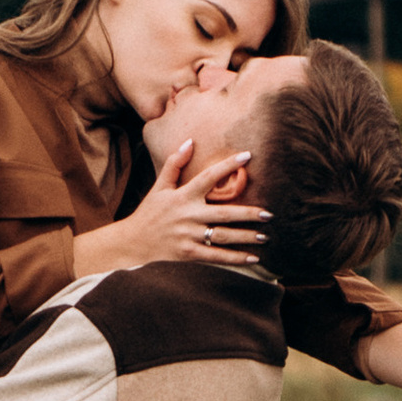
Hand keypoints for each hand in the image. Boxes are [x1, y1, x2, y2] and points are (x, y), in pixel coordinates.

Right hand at [73, 135, 267, 275]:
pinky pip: (216, 256)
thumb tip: (189, 141)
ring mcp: (189, 236)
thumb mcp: (159, 186)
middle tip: (269, 213)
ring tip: (264, 236)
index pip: (208, 177)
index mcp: (183, 196)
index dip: (227, 165)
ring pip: (222, 236)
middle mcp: (188, 215)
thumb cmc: (150, 212)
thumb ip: (174, 164)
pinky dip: (235, 258)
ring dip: (245, 237)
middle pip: (223, 213)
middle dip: (248, 213)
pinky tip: (253, 258)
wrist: (132, 242)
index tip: (248, 156)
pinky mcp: (188, 254)